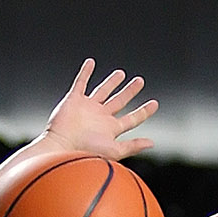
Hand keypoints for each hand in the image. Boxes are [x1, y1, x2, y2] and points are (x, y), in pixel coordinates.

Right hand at [42, 58, 157, 161]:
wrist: (62, 145)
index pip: (132, 118)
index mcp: (111, 129)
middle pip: (120, 101)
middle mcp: (101, 117)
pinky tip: (91, 63)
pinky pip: (81, 82)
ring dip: (112, 82)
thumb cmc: (86, 151)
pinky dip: (85, 72)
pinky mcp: (74, 100)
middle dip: (130, 92)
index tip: (154, 104)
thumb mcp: (114, 150)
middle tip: (140, 82)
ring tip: (121, 74)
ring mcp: (88, 107)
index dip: (144, 111)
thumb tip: (152, 144)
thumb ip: (132, 146)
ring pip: (103, 90)